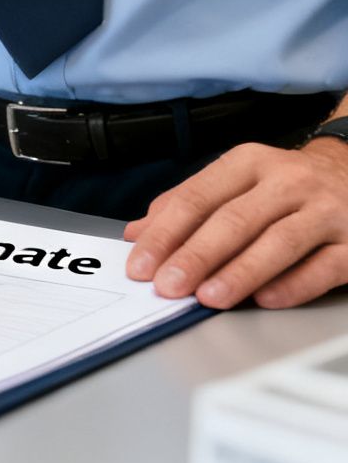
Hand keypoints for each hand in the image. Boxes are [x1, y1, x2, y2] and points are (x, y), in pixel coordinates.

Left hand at [122, 138, 347, 308]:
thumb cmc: (286, 185)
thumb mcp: (237, 180)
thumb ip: (187, 205)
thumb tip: (138, 233)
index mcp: (249, 163)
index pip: (197, 198)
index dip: (165, 234)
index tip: (140, 264)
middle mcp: (288, 182)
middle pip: (234, 221)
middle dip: (195, 256)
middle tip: (167, 285)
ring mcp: (326, 211)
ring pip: (278, 243)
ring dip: (239, 273)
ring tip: (208, 297)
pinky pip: (323, 267)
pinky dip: (292, 285)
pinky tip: (266, 299)